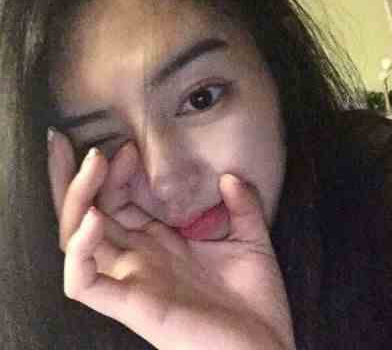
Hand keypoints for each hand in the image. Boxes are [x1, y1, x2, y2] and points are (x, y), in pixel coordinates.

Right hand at [48, 130, 295, 349]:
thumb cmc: (255, 301)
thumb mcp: (250, 240)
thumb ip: (242, 206)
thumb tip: (229, 174)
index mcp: (162, 243)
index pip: (121, 201)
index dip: (119, 173)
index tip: (132, 148)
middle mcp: (140, 258)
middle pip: (90, 213)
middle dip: (80, 178)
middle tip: (76, 145)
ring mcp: (133, 280)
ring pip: (77, 240)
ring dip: (77, 199)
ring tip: (93, 165)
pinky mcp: (132, 305)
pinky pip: (84, 281)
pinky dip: (80, 248)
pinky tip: (95, 217)